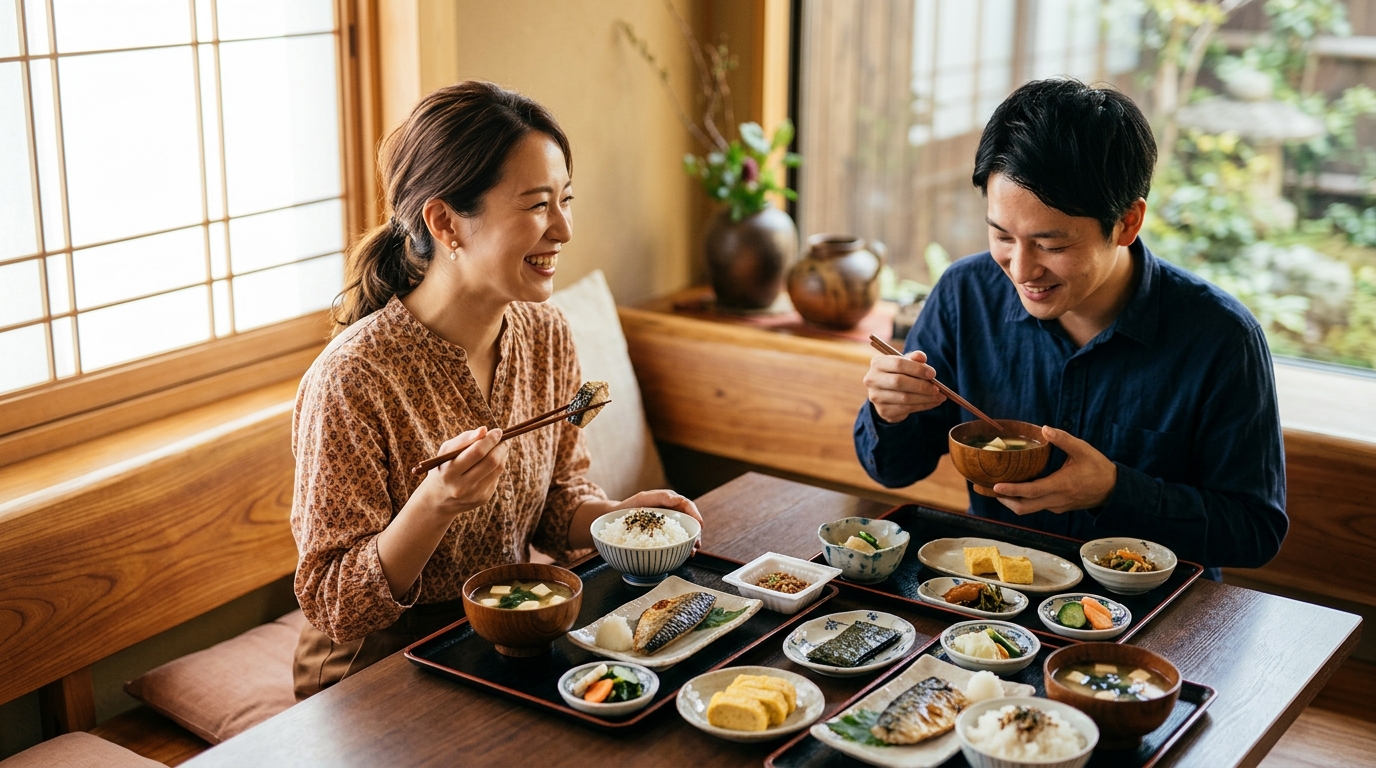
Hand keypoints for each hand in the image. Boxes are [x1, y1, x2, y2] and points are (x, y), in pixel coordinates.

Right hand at [425, 426, 508, 513]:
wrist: (438, 500)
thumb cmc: (443, 468)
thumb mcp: (446, 452)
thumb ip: (464, 439)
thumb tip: (484, 430)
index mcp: (449, 472)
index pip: (477, 452)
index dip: (490, 440)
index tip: (497, 431)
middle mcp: (461, 486)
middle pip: (491, 461)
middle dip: (501, 446)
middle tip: (502, 438)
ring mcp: (473, 495)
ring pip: (498, 469)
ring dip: (502, 455)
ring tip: (500, 447)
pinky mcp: (483, 499)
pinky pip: (496, 477)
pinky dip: (498, 466)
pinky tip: (493, 461)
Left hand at [597, 490, 702, 552]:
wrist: (616, 519)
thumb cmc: (630, 507)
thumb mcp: (643, 499)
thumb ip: (660, 497)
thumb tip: (677, 499)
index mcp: (669, 502)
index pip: (687, 506)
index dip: (696, 515)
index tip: (700, 525)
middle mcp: (671, 514)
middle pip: (689, 522)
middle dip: (696, 534)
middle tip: (697, 544)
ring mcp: (667, 526)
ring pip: (684, 533)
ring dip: (690, 543)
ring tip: (691, 553)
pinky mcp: (662, 536)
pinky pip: (674, 542)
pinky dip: (680, 548)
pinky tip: (682, 555)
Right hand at [863, 349, 946, 423]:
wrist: (888, 394)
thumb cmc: (899, 374)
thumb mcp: (906, 363)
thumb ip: (914, 358)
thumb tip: (921, 357)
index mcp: (877, 363)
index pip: (898, 364)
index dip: (917, 369)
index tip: (933, 374)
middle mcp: (872, 379)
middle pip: (899, 382)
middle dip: (921, 386)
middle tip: (937, 388)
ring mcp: (876, 397)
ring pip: (904, 398)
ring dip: (925, 398)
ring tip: (939, 397)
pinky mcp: (883, 410)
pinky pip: (907, 409)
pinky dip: (923, 406)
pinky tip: (933, 403)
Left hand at [992, 426, 1116, 514]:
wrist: (1113, 489)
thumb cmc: (1098, 468)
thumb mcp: (1082, 449)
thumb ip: (1063, 439)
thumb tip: (1044, 428)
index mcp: (1060, 485)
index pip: (1031, 491)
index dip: (1011, 490)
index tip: (995, 486)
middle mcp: (1055, 500)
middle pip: (1023, 507)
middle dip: (1004, 500)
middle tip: (987, 489)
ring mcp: (1056, 505)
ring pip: (1028, 509)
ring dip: (1012, 501)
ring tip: (996, 488)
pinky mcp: (1057, 507)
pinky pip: (1036, 506)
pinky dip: (1023, 499)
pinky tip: (1016, 488)